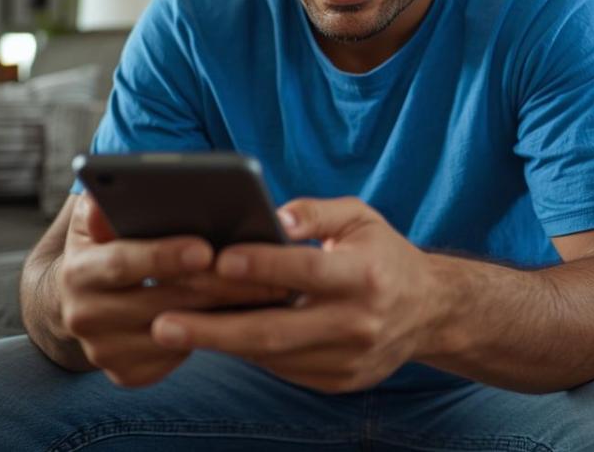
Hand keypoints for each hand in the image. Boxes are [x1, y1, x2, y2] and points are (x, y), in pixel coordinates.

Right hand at [57, 195, 288, 386]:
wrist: (80, 297)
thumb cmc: (107, 242)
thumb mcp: (98, 217)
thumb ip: (108, 202)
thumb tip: (118, 183)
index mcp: (78, 271)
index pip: (123, 262)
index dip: (163, 256)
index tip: (205, 248)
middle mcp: (84, 316)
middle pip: (162, 302)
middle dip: (217, 286)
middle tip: (268, 272)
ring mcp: (105, 351)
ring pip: (178, 333)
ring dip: (228, 313)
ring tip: (274, 290)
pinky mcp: (127, 374)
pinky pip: (178, 358)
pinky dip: (217, 337)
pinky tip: (252, 317)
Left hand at [148, 197, 438, 392]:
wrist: (430, 312)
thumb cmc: (383, 254)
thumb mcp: (361, 218)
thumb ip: (317, 212)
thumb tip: (273, 213)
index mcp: (366, 276)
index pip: (306, 271)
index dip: (262, 266)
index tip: (218, 258)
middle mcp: (358, 323)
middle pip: (276, 330)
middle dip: (215, 328)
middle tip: (163, 321)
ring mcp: (348, 360)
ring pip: (272, 355)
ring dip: (220, 342)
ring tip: (172, 328)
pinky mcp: (337, 382)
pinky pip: (281, 368)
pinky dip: (245, 352)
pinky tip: (213, 336)